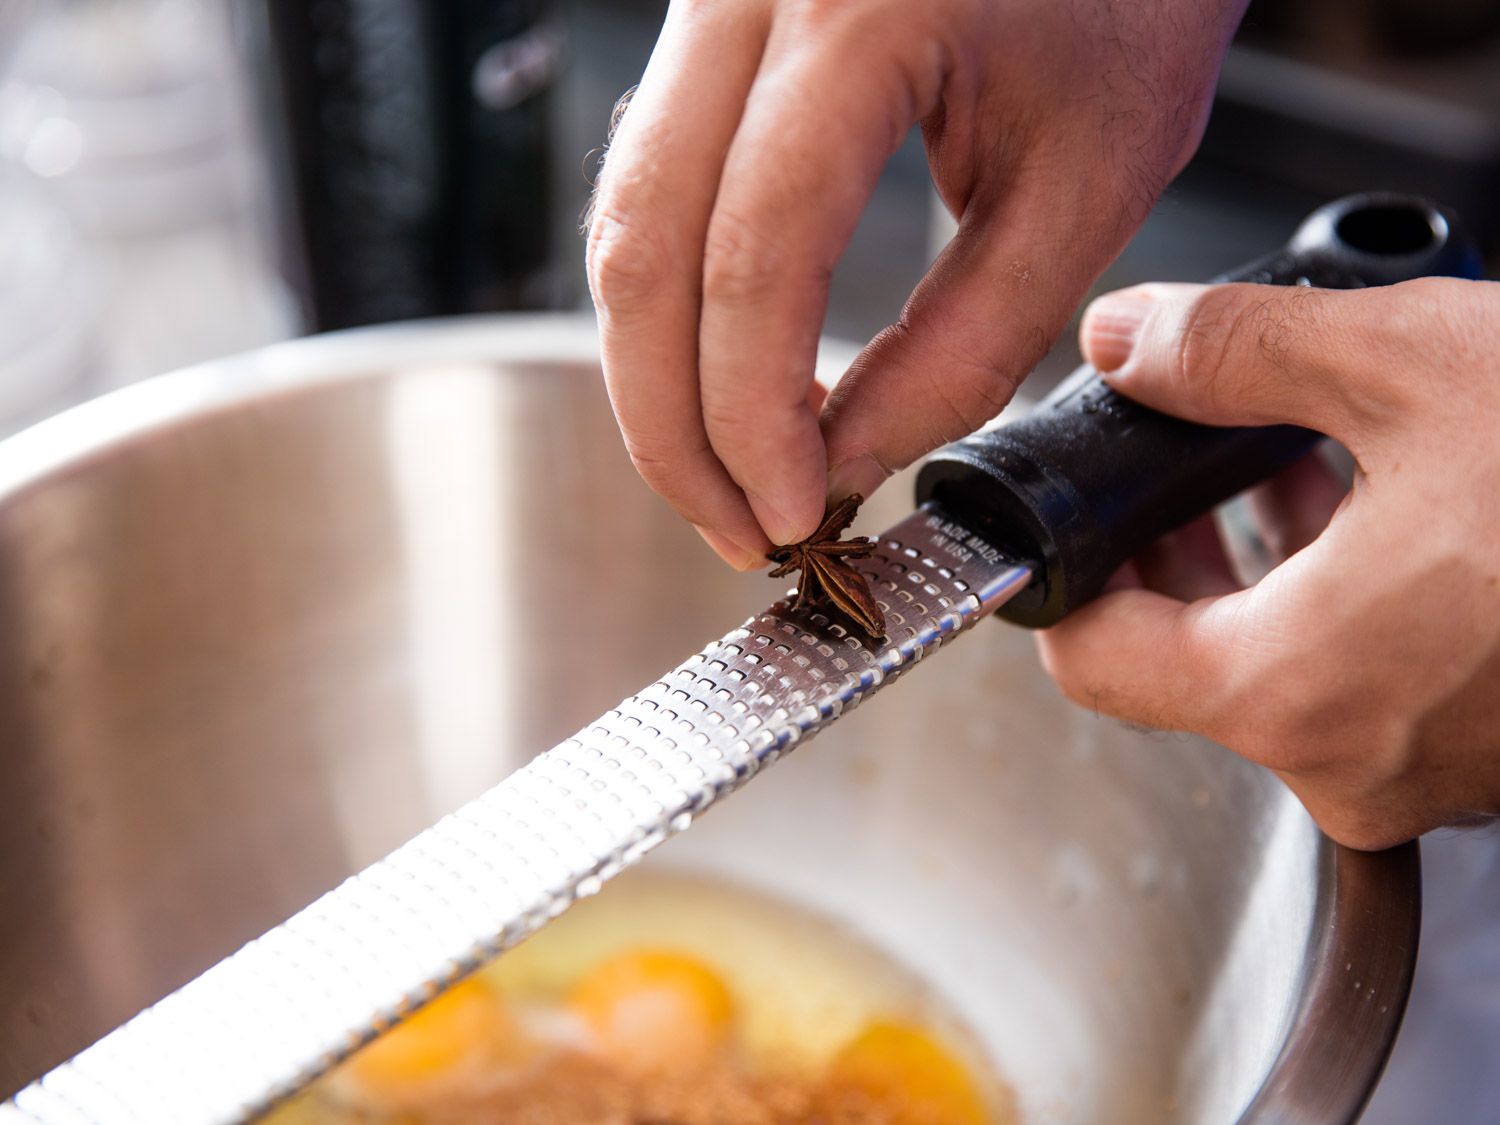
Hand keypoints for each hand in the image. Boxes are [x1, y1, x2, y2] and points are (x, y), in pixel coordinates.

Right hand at [586, 0, 1247, 567]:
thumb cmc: (1127, 2)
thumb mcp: (1081, 190)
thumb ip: (962, 347)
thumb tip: (843, 462)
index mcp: (857, 14)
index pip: (752, 260)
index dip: (751, 419)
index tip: (790, 513)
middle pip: (639, 251)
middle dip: (672, 425)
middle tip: (736, 526)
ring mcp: (707, 2)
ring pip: (621, 224)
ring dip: (657, 376)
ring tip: (729, 474)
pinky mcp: (705, 31)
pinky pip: (647, 187)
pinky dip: (673, 306)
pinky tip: (723, 379)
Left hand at [1039, 277, 1499, 848]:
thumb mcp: (1407, 367)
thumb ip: (1235, 353)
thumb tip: (1133, 337)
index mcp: (1292, 687)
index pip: (1092, 665)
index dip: (1068, 583)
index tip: (1082, 521)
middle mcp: (1348, 765)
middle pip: (1180, 671)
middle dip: (1174, 564)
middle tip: (1189, 472)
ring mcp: (1423, 778)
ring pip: (1277, 682)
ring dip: (1267, 582)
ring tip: (1296, 475)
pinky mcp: (1485, 764)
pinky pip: (1368, 696)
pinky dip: (1349, 617)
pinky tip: (1388, 526)